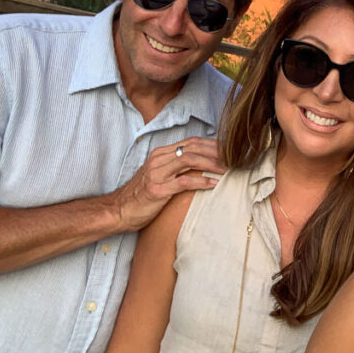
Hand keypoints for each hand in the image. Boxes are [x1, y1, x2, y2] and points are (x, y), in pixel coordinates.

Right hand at [110, 137, 225, 231]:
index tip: (230, 150)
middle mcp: (159, 159)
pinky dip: (202, 181)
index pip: (192, 142)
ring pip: (191, 160)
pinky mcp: (158, 189)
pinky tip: (215, 183)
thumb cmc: (142, 195)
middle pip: (194, 147)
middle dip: (216, 151)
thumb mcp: (160, 175)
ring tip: (228, 169)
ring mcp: (157, 173)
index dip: (212, 144)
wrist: (119, 210)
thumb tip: (202, 164)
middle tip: (234, 158)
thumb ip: (176, 167)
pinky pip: (185, 181)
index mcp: (161, 153)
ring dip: (212, 163)